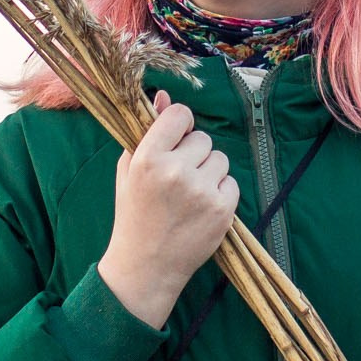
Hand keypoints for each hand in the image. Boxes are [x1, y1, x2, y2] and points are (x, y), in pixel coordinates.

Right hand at [95, 91, 239, 328]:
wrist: (146, 265)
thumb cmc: (134, 214)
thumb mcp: (129, 171)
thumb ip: (146, 132)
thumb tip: (164, 95)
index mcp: (147, 158)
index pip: (180, 115)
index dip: (180, 125)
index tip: (175, 140)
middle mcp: (175, 171)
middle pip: (202, 138)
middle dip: (193, 154)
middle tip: (177, 179)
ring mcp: (201, 191)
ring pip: (220, 160)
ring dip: (209, 172)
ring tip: (190, 195)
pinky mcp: (222, 209)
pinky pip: (231, 183)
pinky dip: (220, 193)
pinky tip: (202, 208)